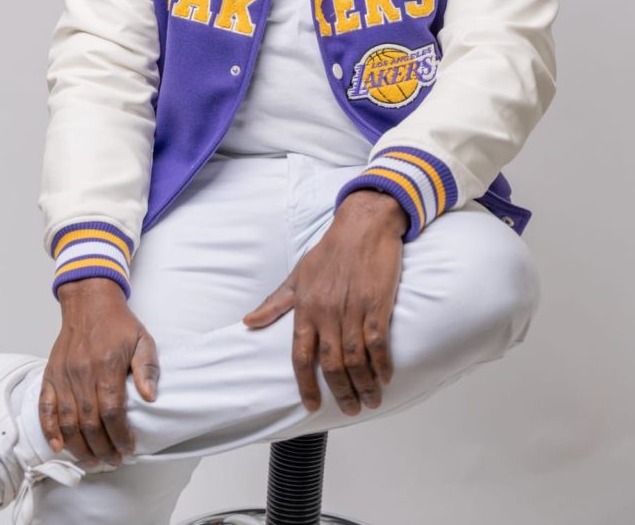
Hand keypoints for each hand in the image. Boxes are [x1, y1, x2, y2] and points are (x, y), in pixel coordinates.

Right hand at [39, 278, 157, 466]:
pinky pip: (45, 407)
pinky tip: (58, 445)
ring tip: (92, 460)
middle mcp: (82, 373)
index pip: (112, 412)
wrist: (90, 301)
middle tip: (113, 460)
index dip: (120, 436)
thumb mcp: (143, 339)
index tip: (128, 448)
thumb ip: (148, 368)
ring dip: (79, 446)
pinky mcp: (50, 375)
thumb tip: (150, 397)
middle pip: (89, 423)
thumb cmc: (118, 323)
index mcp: (106, 366)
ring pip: (67, 421)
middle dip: (102, 448)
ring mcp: (63, 375)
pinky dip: (49, 429)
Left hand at [243, 191, 406, 415]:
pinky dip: (382, 363)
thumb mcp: (298, 275)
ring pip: (355, 358)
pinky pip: (378, 342)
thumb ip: (275, 303)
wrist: (363, 225)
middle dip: (340, 392)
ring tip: (371, 400)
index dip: (305, 384)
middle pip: (330, 364)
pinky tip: (385, 376)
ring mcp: (352, 309)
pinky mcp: (376, 304)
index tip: (311, 405)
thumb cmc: (330, 250)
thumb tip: (249, 322)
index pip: (300, 355)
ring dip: (363, 384)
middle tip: (350, 409)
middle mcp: (327, 312)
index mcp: (305, 308)